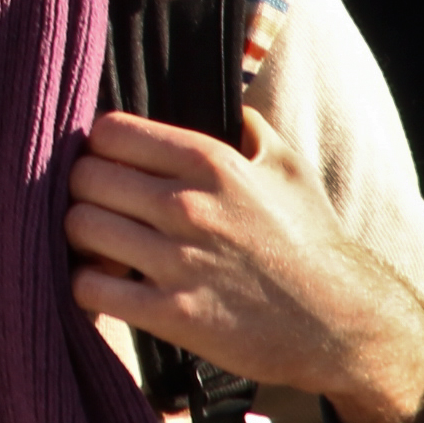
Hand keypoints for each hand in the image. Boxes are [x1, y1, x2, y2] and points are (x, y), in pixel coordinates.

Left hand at [67, 109, 423, 422]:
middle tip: (101, 208)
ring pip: (78, 226)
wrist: (345, 324)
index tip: (111, 167)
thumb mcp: (289, 168)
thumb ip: (247, 125)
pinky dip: (86, 284)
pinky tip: (107, 283)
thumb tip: (224, 97)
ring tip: (101, 245)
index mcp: (211, 163)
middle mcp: (189, 205)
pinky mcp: (173, 314)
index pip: (108, 131)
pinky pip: (88, 286)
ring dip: (80, 237)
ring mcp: (178, 260)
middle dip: (83, 191)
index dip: (100, 148)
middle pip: (83, 176)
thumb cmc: (311, 241)